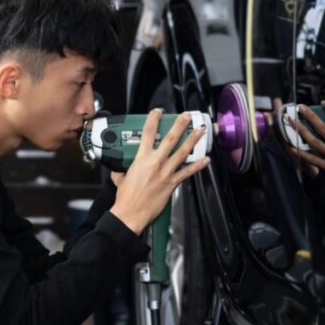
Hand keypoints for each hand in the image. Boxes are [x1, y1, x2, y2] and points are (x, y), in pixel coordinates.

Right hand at [110, 110, 209, 234]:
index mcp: (141, 158)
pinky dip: (198, 166)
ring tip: (200, 131)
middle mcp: (155, 162)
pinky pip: (188, 172)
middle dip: (180, 125)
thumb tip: (119, 170)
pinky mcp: (173, 183)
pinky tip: (205, 160)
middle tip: (187, 116)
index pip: (148, 133)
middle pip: (170, 138)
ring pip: (183, 152)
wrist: (131, 213)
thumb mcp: (120, 179)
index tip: (158, 112)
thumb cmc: (125, 198)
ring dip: (193, 140)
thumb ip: (122, 171)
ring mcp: (166, 172)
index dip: (153, 119)